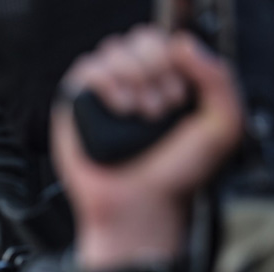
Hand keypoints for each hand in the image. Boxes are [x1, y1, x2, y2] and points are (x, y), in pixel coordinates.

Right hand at [52, 27, 242, 271]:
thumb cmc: (173, 175)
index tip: (178, 99)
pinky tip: (118, 110)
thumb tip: (181, 45)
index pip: (163, 42)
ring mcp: (102, 94)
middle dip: (152, 71)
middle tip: (157, 110)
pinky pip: (84, 70)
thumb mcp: (221, 126)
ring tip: (136, 114)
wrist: (139, 206)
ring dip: (130, 79)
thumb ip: (217, 79)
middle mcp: (133, 84)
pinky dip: (105, 84)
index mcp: (165, 82)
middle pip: (138, 41)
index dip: (172, 62)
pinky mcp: (75, 107)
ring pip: (111, 50)